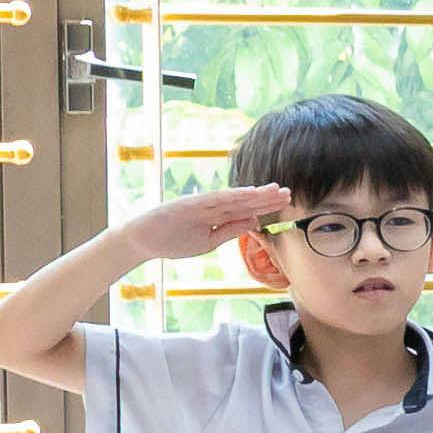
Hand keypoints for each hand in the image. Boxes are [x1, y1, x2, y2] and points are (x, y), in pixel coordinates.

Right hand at [123, 182, 295, 264]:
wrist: (143, 242)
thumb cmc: (173, 241)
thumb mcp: (209, 242)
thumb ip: (229, 231)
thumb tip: (254, 222)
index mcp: (216, 216)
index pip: (245, 210)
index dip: (265, 206)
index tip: (285, 202)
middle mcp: (211, 206)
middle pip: (244, 201)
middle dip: (266, 197)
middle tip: (289, 193)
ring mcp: (200, 204)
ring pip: (232, 198)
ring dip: (254, 194)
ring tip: (275, 190)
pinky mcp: (189, 204)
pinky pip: (213, 200)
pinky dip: (231, 196)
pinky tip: (248, 193)